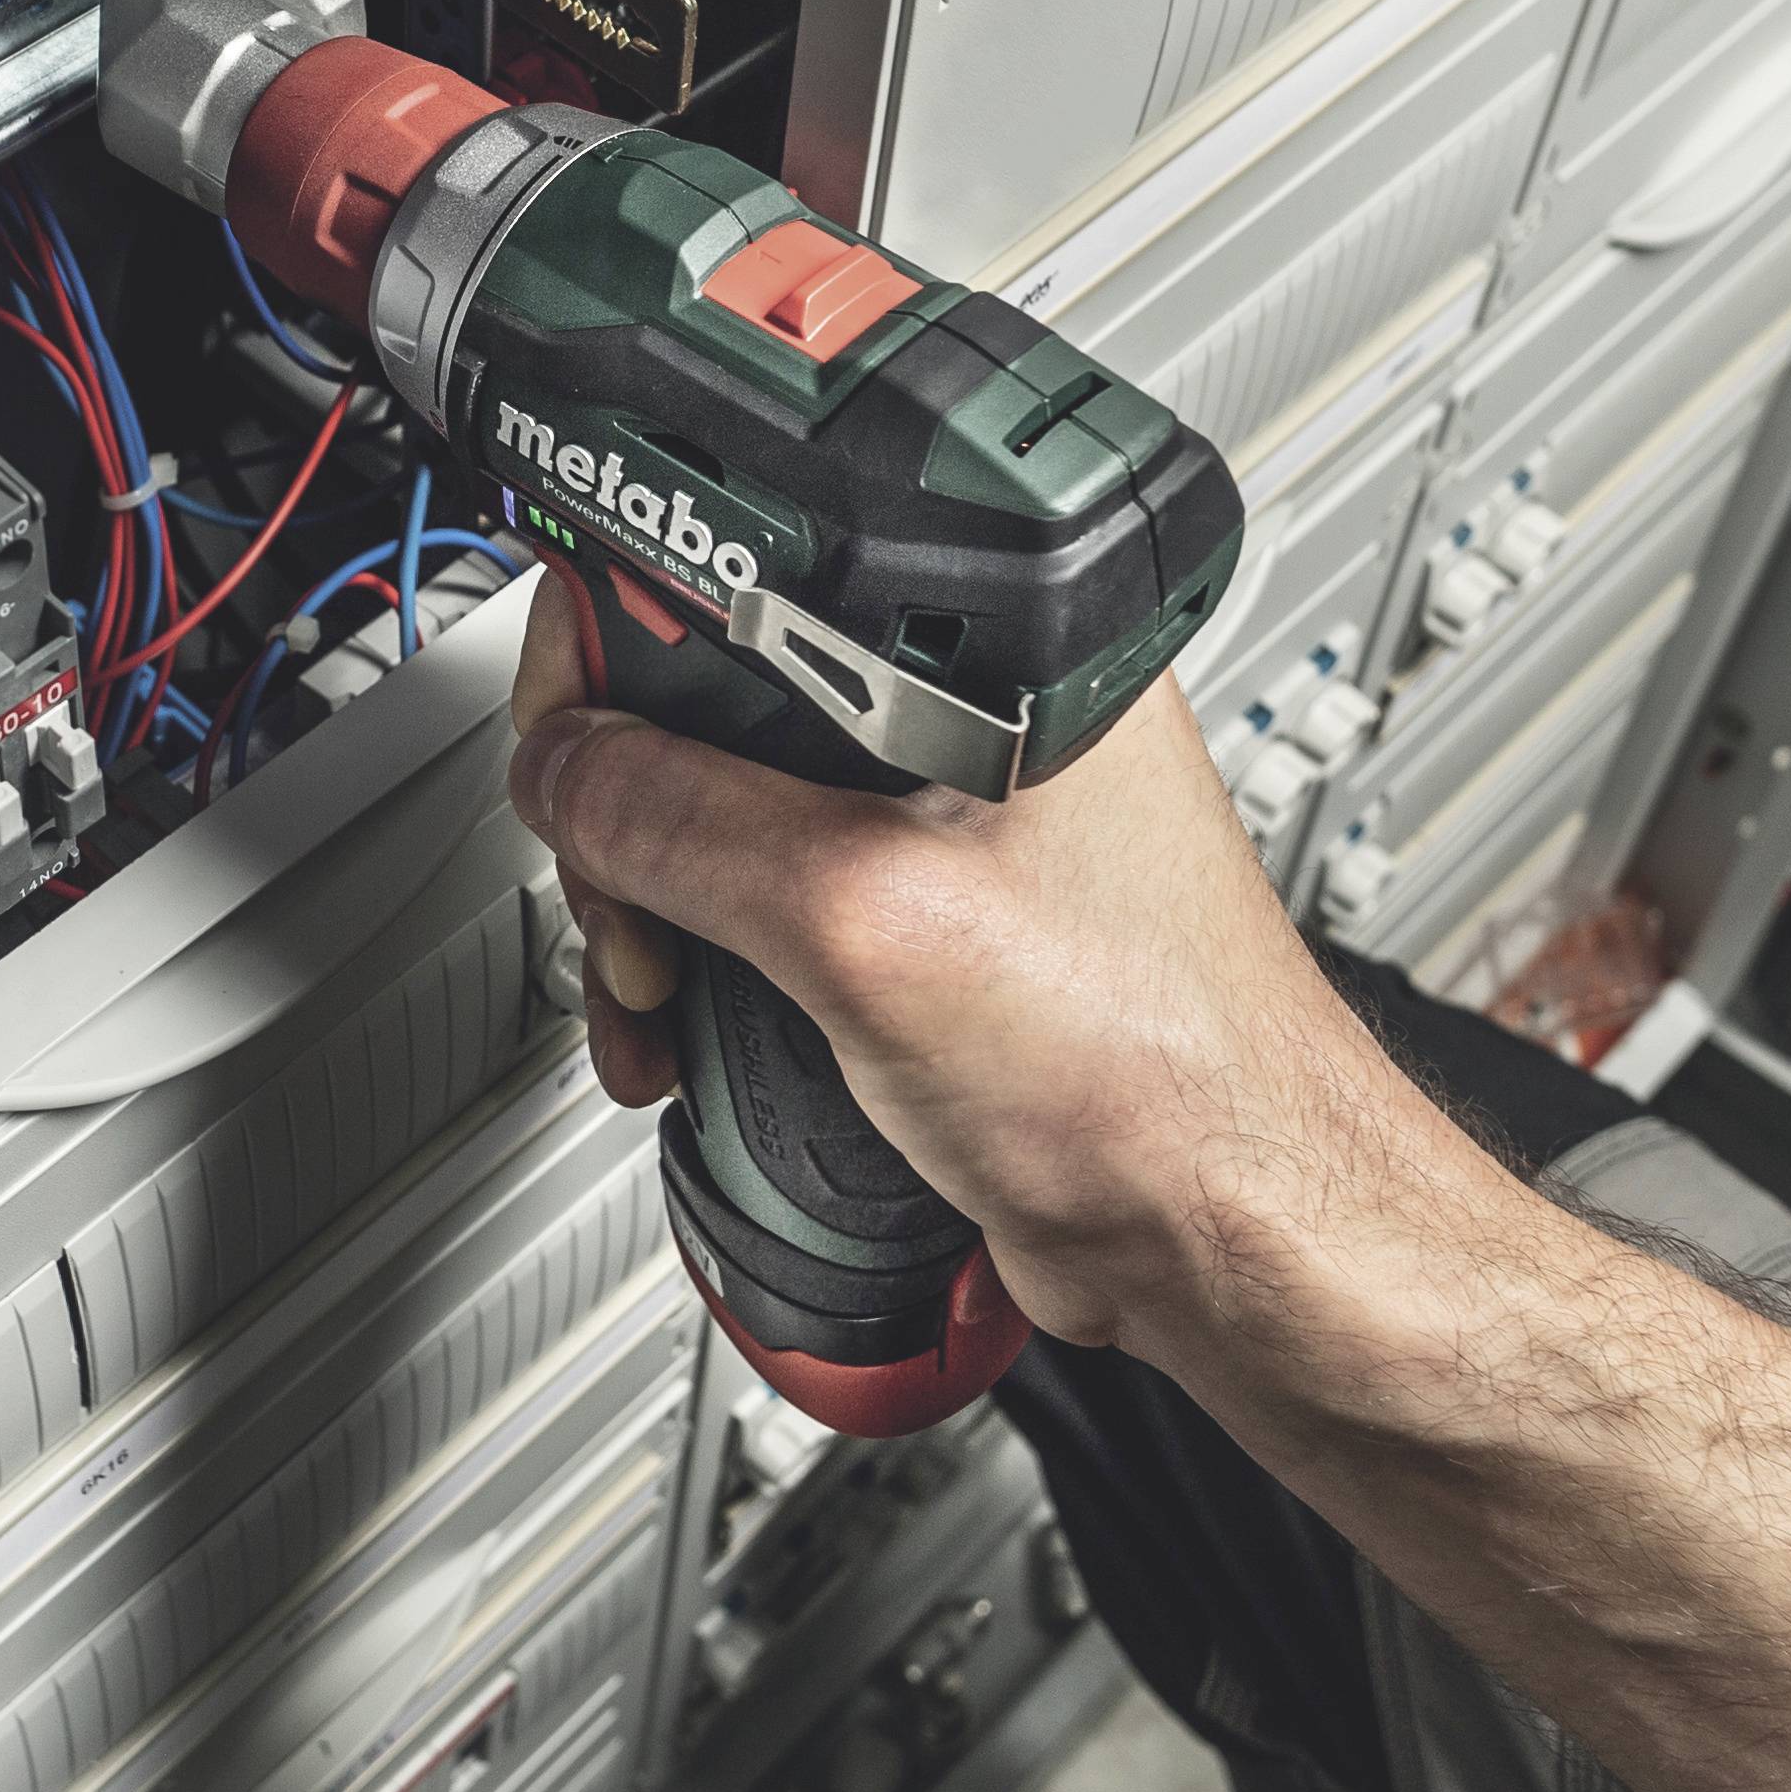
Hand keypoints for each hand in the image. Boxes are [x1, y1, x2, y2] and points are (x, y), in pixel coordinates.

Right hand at [503, 573, 1456, 1355]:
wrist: (1224, 1237)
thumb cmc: (1157, 1070)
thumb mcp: (869, 922)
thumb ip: (690, 824)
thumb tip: (566, 770)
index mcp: (1007, 635)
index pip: (762, 554)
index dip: (639, 628)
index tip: (575, 724)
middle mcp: (980, 705)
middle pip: (715, 688)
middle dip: (630, 806)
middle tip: (625, 895)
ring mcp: (947, 815)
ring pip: (723, 802)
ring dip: (650, 901)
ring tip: (658, 988)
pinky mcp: (922, 912)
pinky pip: (763, 894)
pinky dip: (698, 959)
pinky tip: (686, 1025)